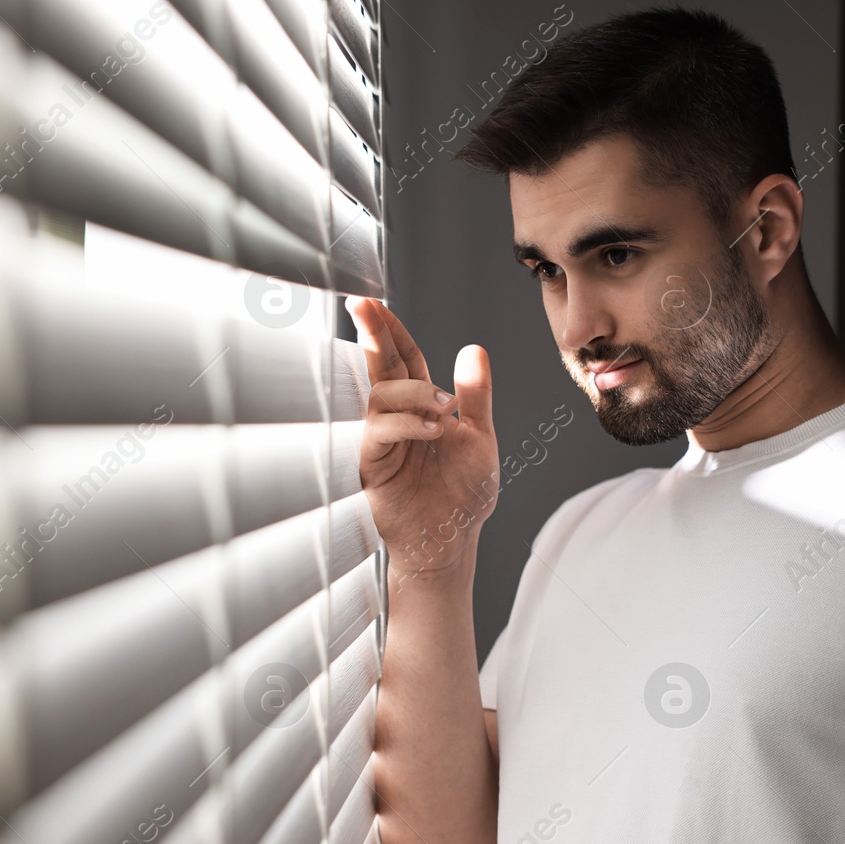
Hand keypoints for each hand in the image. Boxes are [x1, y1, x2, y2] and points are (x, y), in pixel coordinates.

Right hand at [347, 296, 498, 577]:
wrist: (452, 541)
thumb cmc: (463, 495)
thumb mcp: (481, 439)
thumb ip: (476, 397)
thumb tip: (473, 349)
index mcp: (421, 405)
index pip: (403, 358)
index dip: (390, 330)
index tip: (374, 302)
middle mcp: (396, 417)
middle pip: (380, 365)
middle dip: (372, 333)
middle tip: (362, 305)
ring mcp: (382, 440)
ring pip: (381, 395)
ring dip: (412, 391)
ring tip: (444, 407)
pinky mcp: (373, 464)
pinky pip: (380, 431)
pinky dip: (405, 423)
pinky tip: (432, 428)